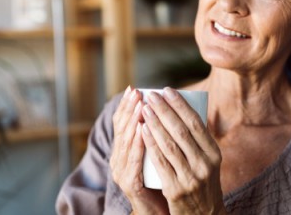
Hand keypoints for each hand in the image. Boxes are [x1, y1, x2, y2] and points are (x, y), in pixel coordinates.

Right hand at [109, 87, 167, 213]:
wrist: (159, 212)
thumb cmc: (162, 182)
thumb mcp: (159, 156)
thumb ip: (159, 139)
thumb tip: (171, 112)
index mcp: (123, 152)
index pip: (121, 124)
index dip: (126, 106)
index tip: (135, 88)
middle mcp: (118, 160)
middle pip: (121, 130)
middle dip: (130, 109)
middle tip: (137, 92)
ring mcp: (122, 173)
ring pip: (127, 143)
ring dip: (134, 121)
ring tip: (141, 105)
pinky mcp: (131, 185)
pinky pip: (134, 162)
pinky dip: (138, 145)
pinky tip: (142, 131)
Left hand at [141, 87, 225, 214]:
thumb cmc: (201, 184)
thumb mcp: (208, 163)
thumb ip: (198, 142)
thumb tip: (182, 110)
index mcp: (214, 154)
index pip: (197, 123)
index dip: (181, 105)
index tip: (167, 90)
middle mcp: (205, 164)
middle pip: (182, 131)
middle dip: (164, 110)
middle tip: (151, 96)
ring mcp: (191, 178)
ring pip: (169, 144)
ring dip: (155, 123)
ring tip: (144, 109)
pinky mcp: (176, 189)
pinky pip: (160, 162)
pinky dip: (150, 144)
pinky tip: (142, 130)